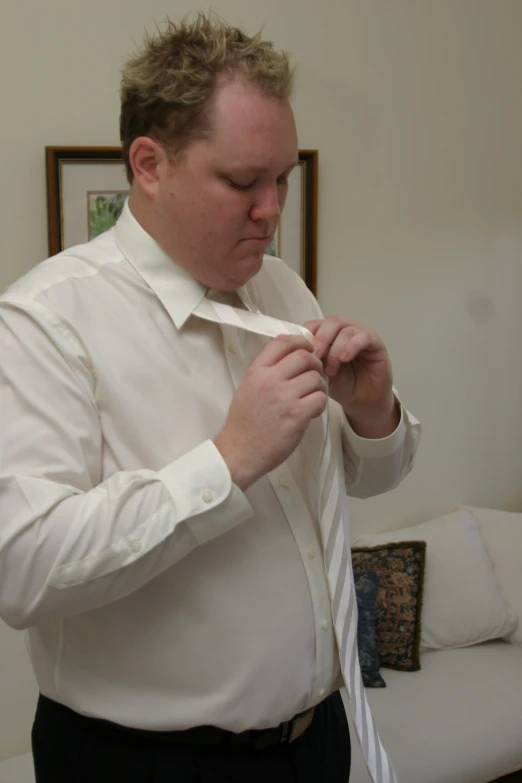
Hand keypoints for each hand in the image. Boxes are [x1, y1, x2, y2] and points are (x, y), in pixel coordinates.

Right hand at [214, 335, 326, 490]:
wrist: (239, 453)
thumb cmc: (244, 424)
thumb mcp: (248, 388)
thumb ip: (268, 372)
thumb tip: (293, 359)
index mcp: (256, 371)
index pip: (282, 341)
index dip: (301, 340)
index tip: (308, 348)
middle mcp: (270, 380)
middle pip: (304, 356)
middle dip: (315, 363)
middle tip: (314, 375)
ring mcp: (284, 397)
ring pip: (316, 378)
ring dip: (319, 386)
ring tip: (311, 397)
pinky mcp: (297, 415)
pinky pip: (320, 399)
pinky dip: (320, 404)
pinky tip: (311, 411)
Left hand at [304, 316, 398, 437]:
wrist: (361, 401)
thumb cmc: (340, 385)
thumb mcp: (319, 373)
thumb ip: (310, 359)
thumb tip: (295, 352)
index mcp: (328, 334)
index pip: (315, 324)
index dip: (307, 336)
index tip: (300, 354)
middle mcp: (344, 330)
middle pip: (331, 322)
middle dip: (320, 339)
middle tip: (314, 357)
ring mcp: (360, 334)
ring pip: (346, 329)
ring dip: (335, 349)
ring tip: (330, 370)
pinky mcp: (375, 343)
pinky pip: (364, 337)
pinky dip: (352, 346)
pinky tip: (344, 359)